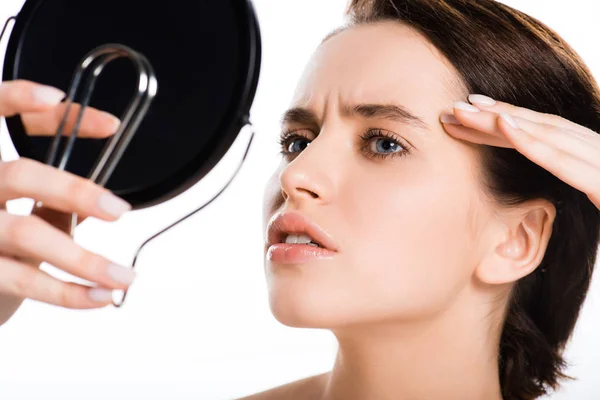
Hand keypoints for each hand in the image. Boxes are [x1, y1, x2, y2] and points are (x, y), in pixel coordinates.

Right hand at [0, 80, 134, 311]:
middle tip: (119, 210)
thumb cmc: (0, 236)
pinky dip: (69, 292)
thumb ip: (52, 191)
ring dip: (86, 260)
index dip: (23, 101)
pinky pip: (25, 280)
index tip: (69, 102)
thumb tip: (104, 178)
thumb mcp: (21, 204)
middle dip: (75, 190)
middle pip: (19, 174)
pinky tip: (101, 296)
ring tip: (124, 276)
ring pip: (29, 233)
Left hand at [440, 94, 599, 209]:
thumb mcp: (599, 202)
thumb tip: (544, 194)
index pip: (541, 135)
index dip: (503, 123)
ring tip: (464, 110)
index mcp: (592, 156)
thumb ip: (576, 188)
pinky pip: (559, 160)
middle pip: (537, 127)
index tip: (469, 114)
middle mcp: (595, 151)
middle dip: (492, 116)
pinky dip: (529, 141)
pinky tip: (502, 126)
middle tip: (453, 108)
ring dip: (500, 119)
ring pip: (543, 134)